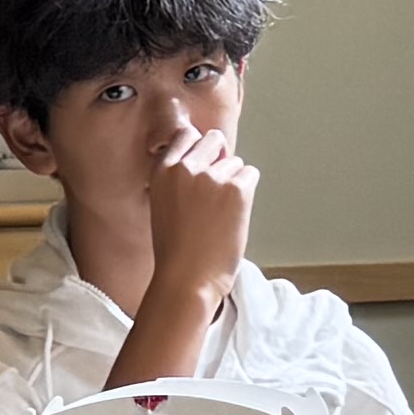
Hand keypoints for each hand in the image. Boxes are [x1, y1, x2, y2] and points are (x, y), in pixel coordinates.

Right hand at [137, 124, 257, 331]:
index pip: (186, 135)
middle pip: (214, 139)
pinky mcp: (236, 189)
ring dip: (234, 182)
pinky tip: (234, 214)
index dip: (199, 149)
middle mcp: (185, 167)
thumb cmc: (176, 251)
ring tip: (220, 214)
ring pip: (235, 162)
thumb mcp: (163, 205)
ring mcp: (212, 177)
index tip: (204, 162)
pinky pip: (251, 174)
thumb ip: (179, 179)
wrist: (187, 279)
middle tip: (218, 189)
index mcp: (162, 171)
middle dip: (220, 158)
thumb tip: (210, 160)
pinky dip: (248, 191)